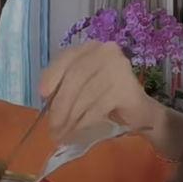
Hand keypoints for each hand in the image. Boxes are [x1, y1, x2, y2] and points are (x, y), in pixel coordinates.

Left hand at [39, 41, 164, 142]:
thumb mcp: (82, 87)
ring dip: (70, 118)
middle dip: (60, 105)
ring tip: (63, 133)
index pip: (67, 57)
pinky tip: (77, 132)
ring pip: (85, 95)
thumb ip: (65, 86)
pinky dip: (84, 122)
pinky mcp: (125, 89)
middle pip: (74, 78)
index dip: (52, 76)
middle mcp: (106, 52)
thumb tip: (46, 100)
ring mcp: (118, 68)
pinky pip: (97, 107)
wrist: (140, 112)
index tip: (42, 95)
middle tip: (53, 126)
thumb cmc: (106, 99)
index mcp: (91, 48)